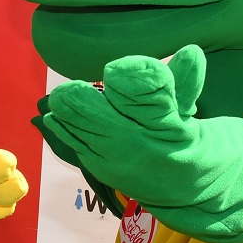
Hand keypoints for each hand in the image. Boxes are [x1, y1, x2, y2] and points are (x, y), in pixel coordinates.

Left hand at [39, 46, 205, 202]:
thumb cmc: (188, 140)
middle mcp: (144, 146)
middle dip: (83, 101)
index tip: (116, 71)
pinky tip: (53, 117)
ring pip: (86, 132)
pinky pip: (78, 146)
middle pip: (105, 118)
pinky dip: (64, 129)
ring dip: (68, 114)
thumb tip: (190, 49)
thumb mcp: (188, 111)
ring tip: (58, 97)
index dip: (132, 80)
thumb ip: (184, 81)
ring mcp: (120, 162)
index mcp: (171, 126)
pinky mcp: (103, 171)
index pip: (149, 98)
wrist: (186, 193)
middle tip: (70, 87)